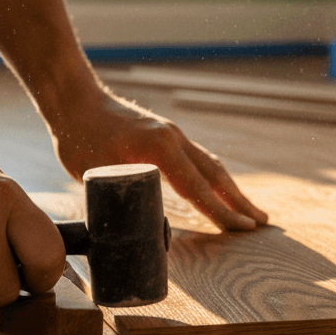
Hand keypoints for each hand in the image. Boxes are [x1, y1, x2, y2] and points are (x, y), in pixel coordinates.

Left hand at [49, 86, 267, 231]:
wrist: (74, 101)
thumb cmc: (80, 136)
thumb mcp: (96, 174)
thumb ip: (122, 201)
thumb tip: (142, 233)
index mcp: (160, 147)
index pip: (198, 186)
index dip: (221, 211)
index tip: (242, 228)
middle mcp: (173, 138)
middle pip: (215, 174)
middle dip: (239, 201)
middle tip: (261, 222)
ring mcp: (171, 134)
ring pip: (209, 165)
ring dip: (230, 189)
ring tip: (248, 210)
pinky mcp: (164, 135)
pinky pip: (197, 159)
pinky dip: (212, 177)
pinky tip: (217, 189)